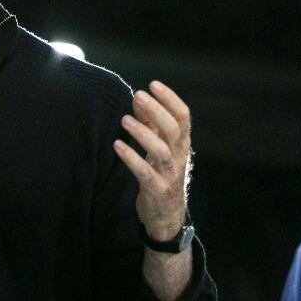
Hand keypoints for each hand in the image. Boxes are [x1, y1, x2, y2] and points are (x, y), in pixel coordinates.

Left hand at [113, 81, 191, 241]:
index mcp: (182, 144)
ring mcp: (169, 174)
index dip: (170, 99)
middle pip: (173, 129)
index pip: (183, 116)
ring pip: (161, 150)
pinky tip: (117, 145)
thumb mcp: (160, 148)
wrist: (167, 216)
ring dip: (142, 133)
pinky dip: (130, 157)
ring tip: (124, 120)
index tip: (153, 84)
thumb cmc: (162, 174)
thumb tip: (137, 98)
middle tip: (138, 95)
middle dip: (156, 110)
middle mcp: (179, 157)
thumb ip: (151, 124)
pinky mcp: (156, 189)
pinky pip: (144, 172)